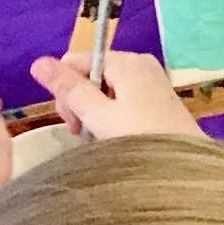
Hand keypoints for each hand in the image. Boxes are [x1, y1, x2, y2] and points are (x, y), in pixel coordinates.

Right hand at [30, 51, 201, 141]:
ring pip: (103, 89)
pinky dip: (111, 114)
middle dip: (79, 102)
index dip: (65, 89)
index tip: (71, 119)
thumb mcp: (98, 114)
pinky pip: (120, 98)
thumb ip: (68, 89)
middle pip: (89, 74)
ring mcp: (150, 79)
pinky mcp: (156, 97)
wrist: (185, 163)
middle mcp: (140, 63)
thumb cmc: (140, 137)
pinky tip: (113, 133)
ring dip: (93, 112)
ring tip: (99, 136)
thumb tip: (38, 62)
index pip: (76, 61)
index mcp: (126, 61)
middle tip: (82, 131)